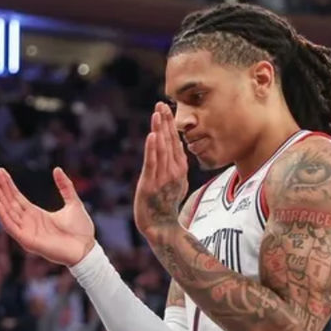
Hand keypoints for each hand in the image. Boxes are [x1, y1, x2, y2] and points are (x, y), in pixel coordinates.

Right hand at [0, 167, 94, 266]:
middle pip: (11, 203)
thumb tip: (57, 169)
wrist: (87, 249)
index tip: (0, 171)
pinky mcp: (28, 241)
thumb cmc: (81, 230)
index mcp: (37, 214)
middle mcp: (29, 223)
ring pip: (9, 213)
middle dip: (2, 188)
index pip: (17, 198)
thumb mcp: (73, 203)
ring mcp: (27, 232)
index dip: (9, 185)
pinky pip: (12, 228)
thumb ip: (65, 187)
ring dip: (0, 199)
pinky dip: (4, 216)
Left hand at [133, 103, 188, 243]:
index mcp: (180, 168)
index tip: (165, 108)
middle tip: (160, 104)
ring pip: (161, 149)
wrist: (161, 226)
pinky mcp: (150, 184)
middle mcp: (174, 171)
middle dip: (166, 122)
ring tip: (157, 114)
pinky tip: (152, 135)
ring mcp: (163, 177)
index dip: (170, 124)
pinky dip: (152, 149)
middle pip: (169, 141)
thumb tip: (177, 146)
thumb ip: (176, 164)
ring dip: (159, 130)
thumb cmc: (166, 203)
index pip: (175, 141)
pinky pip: (152, 163)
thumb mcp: (176, 181)